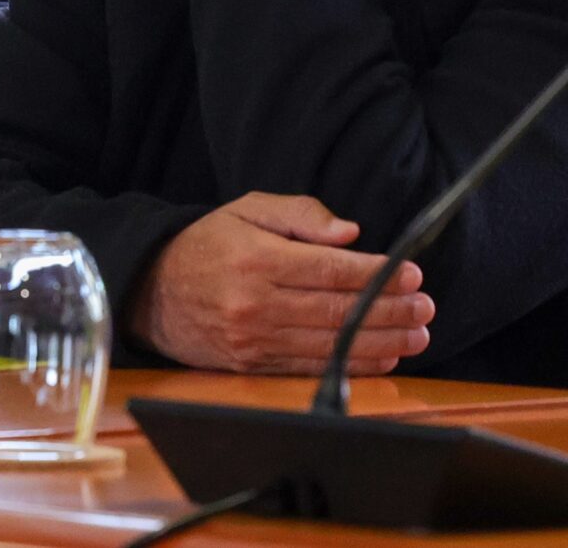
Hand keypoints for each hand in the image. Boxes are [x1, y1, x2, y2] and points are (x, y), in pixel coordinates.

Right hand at [130, 192, 433, 374]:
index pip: (331, 270)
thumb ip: (298, 213)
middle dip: (392, 309)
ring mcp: (254, 338)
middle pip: (340, 309)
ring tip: (418, 333)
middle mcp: (255, 302)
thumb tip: (350, 233)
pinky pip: (315, 366)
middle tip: (427, 306)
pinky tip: (385, 356)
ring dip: (384, 340)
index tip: (413, 273)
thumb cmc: (206, 246)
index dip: (378, 274)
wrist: (150, 291)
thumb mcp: (244, 211)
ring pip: (334, 342)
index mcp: (255, 258)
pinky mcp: (253, 364)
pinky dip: (355, 364)